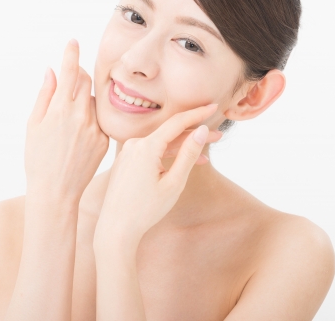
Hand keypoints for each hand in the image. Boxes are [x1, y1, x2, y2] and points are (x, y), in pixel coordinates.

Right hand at [24, 39, 108, 202]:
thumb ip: (44, 95)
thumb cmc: (38, 159)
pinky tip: (78, 136)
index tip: (73, 42)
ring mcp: (95, 128)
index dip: (71, 53)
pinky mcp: (104, 139)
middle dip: (76, 75)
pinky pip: (99, 119)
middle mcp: (80, 116)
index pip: (69, 72)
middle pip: (84, 81)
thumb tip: (51, 71)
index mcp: (59, 109)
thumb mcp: (33, 125)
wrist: (55, 191)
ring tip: (68, 121)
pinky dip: (90, 119)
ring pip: (92, 100)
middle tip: (68, 81)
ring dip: (83, 100)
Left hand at [94, 104, 221, 246]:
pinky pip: (150, 153)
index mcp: (145, 147)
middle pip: (170, 133)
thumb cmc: (145, 210)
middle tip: (219, 136)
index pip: (177, 122)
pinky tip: (184, 163)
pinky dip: (167, 156)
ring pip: (160, 144)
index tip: (214, 106)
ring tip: (206, 154)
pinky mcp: (126, 162)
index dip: (197, 114)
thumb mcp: (174, 183)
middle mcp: (134, 145)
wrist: (116, 228)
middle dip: (195, 135)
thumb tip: (202, 131)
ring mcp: (128, 153)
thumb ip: (188, 154)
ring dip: (182, 147)